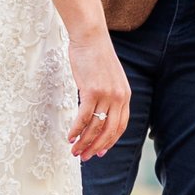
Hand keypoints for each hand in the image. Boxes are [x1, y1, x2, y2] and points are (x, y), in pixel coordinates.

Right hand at [68, 29, 129, 160]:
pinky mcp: (92, 90)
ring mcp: (106, 94)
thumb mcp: (109, 77)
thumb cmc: (95, 55)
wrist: (90, 37)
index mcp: (125, 95)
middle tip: (85, 157)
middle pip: (109, 130)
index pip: (120, 125)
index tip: (100, 151)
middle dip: (96, 147)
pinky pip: (84, 117)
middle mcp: (119, 97)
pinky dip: (76, 129)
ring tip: (74, 151)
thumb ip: (108, 94)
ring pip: (95, 126)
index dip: (110, 141)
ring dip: (84, 141)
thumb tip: (99, 110)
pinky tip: (69, 136)